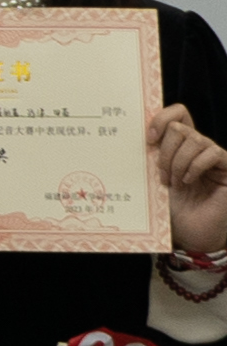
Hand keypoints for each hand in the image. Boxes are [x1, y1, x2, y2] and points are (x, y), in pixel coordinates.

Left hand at [156, 104, 226, 252]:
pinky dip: (195, 166)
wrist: (190, 232)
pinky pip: (212, 152)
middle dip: (166, 152)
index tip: (148, 139)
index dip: (161, 118)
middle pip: (179, 127)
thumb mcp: (154, 176)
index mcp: (179, 144)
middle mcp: (197, 146)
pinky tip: (189, 181)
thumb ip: (150, 154)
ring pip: (193, 139)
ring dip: (178, 163)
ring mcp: (213, 156)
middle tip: (162, 176)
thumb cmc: (171, 206)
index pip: (177, 113)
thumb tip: (131, 131)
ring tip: (175, 183)